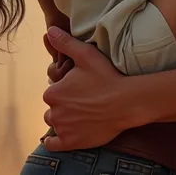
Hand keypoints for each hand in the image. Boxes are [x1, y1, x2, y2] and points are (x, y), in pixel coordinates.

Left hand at [42, 27, 128, 150]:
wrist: (126, 102)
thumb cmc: (106, 77)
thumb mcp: (86, 55)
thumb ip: (65, 43)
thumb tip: (49, 30)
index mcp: (53, 92)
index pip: (53, 91)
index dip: (65, 88)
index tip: (80, 86)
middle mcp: (53, 112)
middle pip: (53, 107)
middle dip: (64, 103)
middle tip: (83, 99)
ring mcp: (62, 130)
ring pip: (55, 123)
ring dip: (63, 119)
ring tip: (81, 113)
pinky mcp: (71, 143)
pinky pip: (53, 144)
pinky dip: (55, 140)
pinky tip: (62, 135)